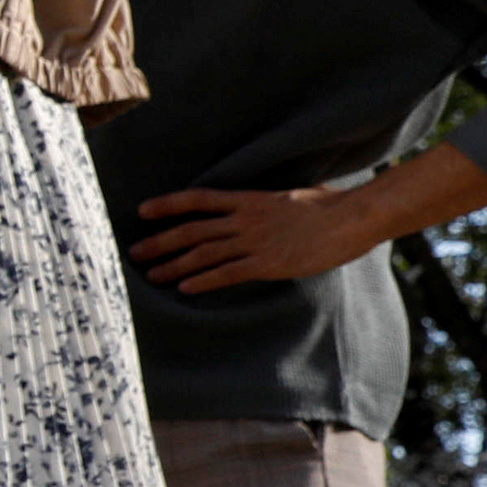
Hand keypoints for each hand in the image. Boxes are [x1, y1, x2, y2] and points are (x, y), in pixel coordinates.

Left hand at [130, 183, 396, 295]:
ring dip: (174, 266)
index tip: (142, 211)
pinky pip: (228, 273)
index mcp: (250, 199)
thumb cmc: (330, 206)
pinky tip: (185, 289)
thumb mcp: (292, 197)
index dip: (168, 204)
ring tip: (152, 276)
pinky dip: (204, 281)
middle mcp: (245, 219)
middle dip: (160, 242)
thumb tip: (265, 206)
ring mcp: (255, 241)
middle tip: (134, 253)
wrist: (353, 217)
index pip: (199, 199)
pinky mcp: (269, 264)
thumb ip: (269, 204)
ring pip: (204, 254)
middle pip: (192, 230)